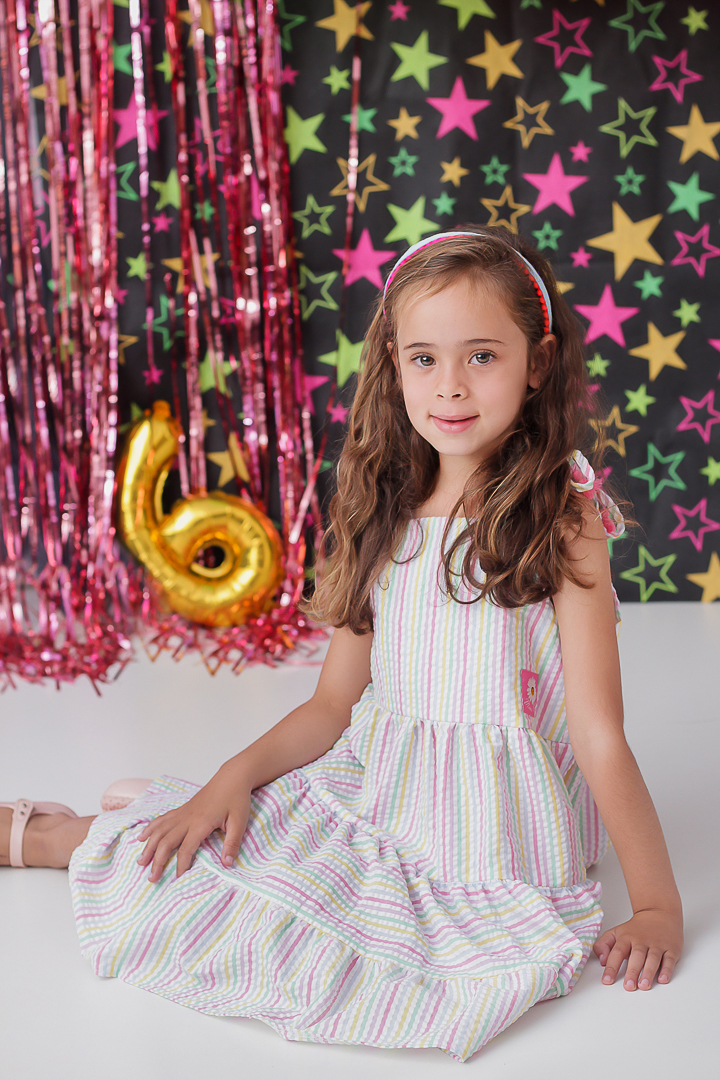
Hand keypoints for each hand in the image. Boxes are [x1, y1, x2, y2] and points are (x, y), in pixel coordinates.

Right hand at [136, 761, 252, 882]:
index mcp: (201, 823)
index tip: (178, 880)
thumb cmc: (236, 798)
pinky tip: (142, 836)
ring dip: (149, 846)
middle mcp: (187, 818)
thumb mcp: (239, 822)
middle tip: (152, 878)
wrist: (232, 777)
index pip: (186, 849)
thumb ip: (232, 843)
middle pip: (166, 842)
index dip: (181, 866)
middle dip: (157, 861)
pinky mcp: (183, 809)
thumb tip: (226, 864)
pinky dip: (150, 828)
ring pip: (160, 830)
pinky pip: (162, 819)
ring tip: (141, 862)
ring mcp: (183, 813)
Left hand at [593, 907, 682, 989]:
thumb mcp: (616, 932)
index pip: (617, 952)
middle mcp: (642, 941)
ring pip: (653, 959)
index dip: (611, 967)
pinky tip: (662, 979)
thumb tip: (601, 960)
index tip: (607, 980)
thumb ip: (604, 945)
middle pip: (636, 956)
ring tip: (643, 986)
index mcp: (626, 937)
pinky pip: (669, 960)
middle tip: (628, 986)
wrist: (658, 913)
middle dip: (632, 972)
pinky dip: (667, 970)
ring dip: (648, 972)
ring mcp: (657, 945)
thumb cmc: (636, 929)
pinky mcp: (671, 948)